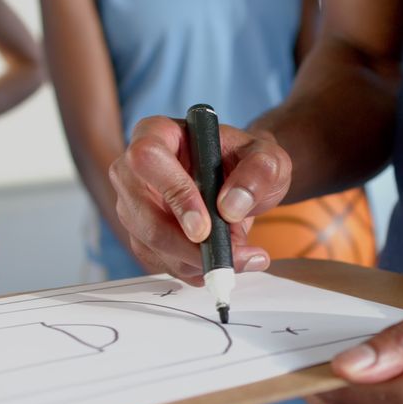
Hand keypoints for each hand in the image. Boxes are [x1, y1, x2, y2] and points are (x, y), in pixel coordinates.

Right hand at [108, 116, 292, 284]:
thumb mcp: (268, 158)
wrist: (243, 181)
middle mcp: (134, 170)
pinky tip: (221, 261)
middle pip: (142, 213)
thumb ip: (259, 172)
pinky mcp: (142, 235)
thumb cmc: (247, 161)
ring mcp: (134, 205)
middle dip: (185, 244)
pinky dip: (193, 270)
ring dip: (196, 260)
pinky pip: (160, 262)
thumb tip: (231, 205)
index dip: (174, 193)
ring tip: (239, 253)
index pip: (148, 158)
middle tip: (228, 255)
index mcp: (157, 133)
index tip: (205, 227)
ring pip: (150, 244)